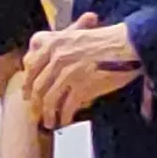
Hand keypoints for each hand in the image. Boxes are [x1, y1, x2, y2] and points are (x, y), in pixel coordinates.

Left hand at [19, 15, 142, 123]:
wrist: (129, 44)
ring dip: (48, 114)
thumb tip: (50, 66)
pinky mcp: (81, 86)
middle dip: (35, 103)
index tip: (27, 94)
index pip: (31, 65)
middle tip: (35, 114)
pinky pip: (67, 106)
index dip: (27, 82)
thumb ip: (61, 46)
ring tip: (50, 122)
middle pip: (37, 85)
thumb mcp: (78, 35)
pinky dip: (64, 116)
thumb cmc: (109, 40)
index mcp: (54, 42)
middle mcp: (57, 57)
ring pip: (49, 99)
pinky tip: (66, 121)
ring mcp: (68, 72)